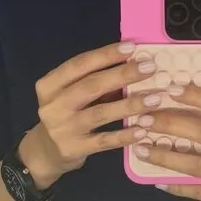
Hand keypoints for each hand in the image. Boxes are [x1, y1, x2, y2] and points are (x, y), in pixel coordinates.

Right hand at [20, 41, 163, 187]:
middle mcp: (53, 105)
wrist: (45, 153)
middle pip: (91, 86)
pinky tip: (143, 129)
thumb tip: (131, 64)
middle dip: (123, 75)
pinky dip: (124, 135)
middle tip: (150, 68)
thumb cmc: (65, 114)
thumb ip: (94, 81)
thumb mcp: (71, 95)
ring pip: (100, 113)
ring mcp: (62, 129)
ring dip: (130, 105)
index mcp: (50, 85)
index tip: (132, 47)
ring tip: (155, 98)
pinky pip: (104, 141)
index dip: (106, 55)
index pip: (79, 64)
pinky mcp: (73, 149)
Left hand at [135, 83, 200, 200]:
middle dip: (169, 124)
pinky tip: (156, 179)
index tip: (170, 88)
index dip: (196, 96)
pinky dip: (174, 185)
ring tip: (140, 148)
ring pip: (193, 164)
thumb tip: (181, 100)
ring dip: (163, 157)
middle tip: (143, 118)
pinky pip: (195, 191)